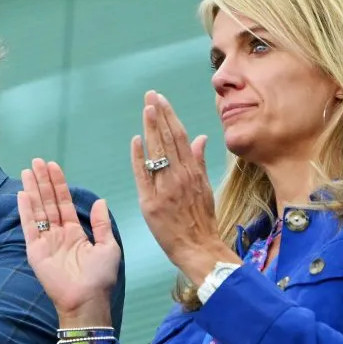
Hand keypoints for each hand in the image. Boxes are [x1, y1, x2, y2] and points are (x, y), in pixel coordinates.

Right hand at [18, 159, 119, 325]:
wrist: (88, 300)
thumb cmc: (100, 278)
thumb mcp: (108, 247)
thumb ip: (101, 224)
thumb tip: (101, 201)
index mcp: (75, 233)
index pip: (64, 203)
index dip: (59, 184)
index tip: (53, 166)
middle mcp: (58, 234)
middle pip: (48, 202)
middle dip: (43, 182)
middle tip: (37, 161)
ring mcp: (45, 242)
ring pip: (38, 210)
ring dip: (32, 190)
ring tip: (27, 171)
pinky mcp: (35, 251)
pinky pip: (29, 227)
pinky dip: (26, 211)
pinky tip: (22, 194)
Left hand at [132, 91, 239, 284]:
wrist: (199, 248)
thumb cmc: (202, 221)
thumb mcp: (205, 188)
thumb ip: (200, 162)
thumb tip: (200, 137)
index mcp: (193, 172)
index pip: (180, 137)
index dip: (170, 116)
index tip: (161, 100)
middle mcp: (180, 176)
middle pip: (168, 140)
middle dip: (158, 115)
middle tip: (150, 95)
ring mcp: (165, 189)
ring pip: (157, 153)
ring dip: (150, 128)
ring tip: (146, 108)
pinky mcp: (151, 203)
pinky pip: (144, 176)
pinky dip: (139, 157)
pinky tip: (136, 140)